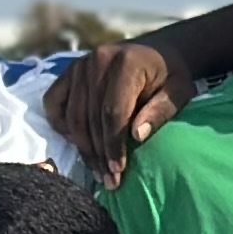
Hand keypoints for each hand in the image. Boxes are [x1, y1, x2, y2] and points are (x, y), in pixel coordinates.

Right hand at [43, 43, 185, 191]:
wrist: (157, 52)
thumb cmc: (171, 76)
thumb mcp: (179, 92)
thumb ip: (160, 112)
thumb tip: (136, 136)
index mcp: (126, 63)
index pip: (113, 111)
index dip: (113, 144)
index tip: (119, 169)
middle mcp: (97, 61)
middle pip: (90, 117)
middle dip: (99, 153)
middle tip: (109, 181)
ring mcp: (79, 66)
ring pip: (72, 115)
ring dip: (83, 148)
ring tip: (97, 172)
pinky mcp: (69, 72)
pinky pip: (53, 102)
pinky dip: (60, 124)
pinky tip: (77, 142)